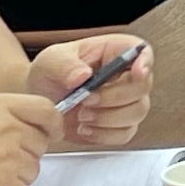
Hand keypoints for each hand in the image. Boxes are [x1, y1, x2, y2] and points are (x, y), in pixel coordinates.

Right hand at [0, 88, 57, 185]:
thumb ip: (2, 112)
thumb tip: (37, 120)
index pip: (46, 109)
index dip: (52, 124)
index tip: (51, 133)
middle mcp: (5, 129)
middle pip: (41, 143)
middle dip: (25, 153)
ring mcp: (7, 159)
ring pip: (33, 170)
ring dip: (14, 176)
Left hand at [27, 38, 152, 146]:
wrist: (40, 102)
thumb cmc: (49, 75)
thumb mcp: (50, 61)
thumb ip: (64, 65)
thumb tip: (83, 75)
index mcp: (115, 51)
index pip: (142, 51)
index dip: (145, 62)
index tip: (136, 73)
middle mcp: (126, 75)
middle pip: (142, 86)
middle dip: (114, 97)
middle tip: (86, 101)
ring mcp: (126, 102)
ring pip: (137, 112)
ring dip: (108, 118)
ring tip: (82, 116)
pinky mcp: (119, 125)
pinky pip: (125, 134)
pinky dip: (104, 134)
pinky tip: (85, 129)